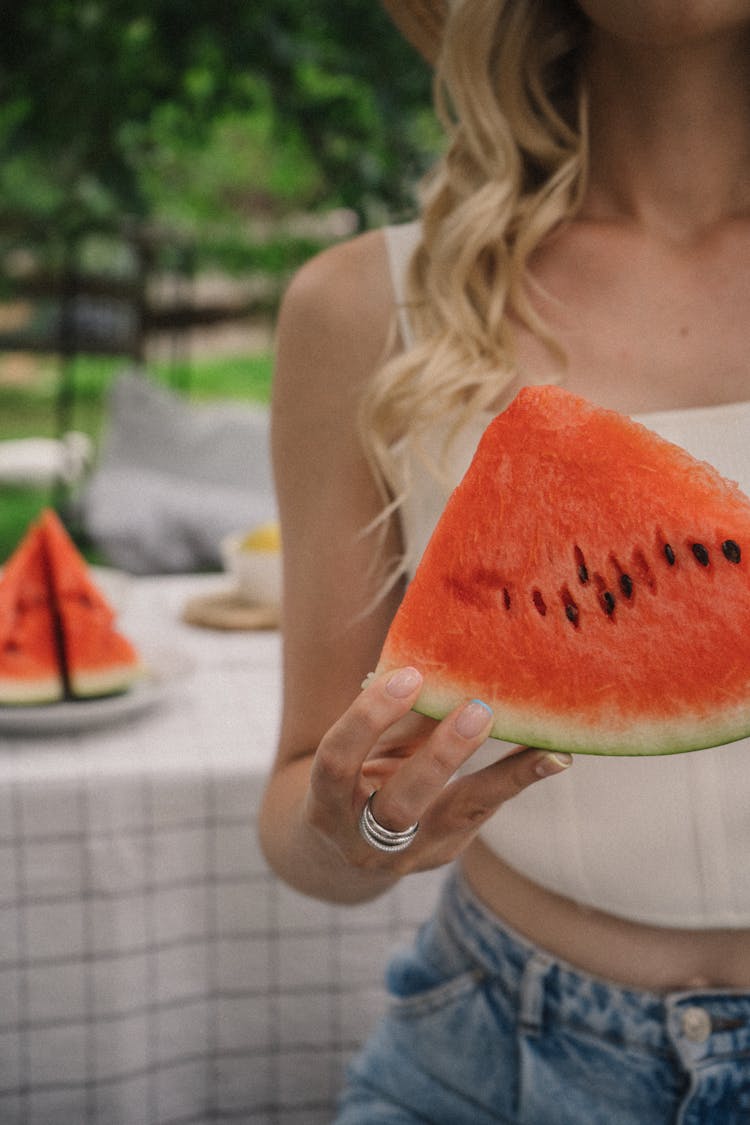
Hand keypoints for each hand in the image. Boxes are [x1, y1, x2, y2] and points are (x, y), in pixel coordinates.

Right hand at [305, 666, 571, 872]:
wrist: (339, 853)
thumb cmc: (351, 778)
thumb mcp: (360, 750)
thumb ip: (392, 719)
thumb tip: (441, 666)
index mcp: (326, 805)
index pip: (338, 762)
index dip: (368, 719)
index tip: (408, 676)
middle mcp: (364, 841)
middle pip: (402, 805)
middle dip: (441, 756)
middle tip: (478, 709)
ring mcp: (408, 855)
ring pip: (458, 817)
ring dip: (503, 777)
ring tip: (546, 748)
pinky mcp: (445, 853)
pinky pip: (484, 812)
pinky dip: (517, 780)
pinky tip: (554, 756)